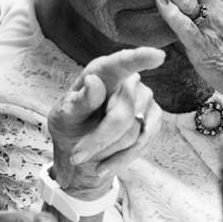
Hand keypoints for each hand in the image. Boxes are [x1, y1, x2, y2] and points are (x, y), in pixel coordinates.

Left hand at [48, 46, 164, 195]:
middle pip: (122, 116)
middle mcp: (128, 82)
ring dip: (107, 151)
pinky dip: (121, 159)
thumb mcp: (64, 116)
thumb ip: (79, 101)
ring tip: (86, 157)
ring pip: (133, 133)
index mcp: (102, 73)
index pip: (121, 64)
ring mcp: (144, 99)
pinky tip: (103, 166)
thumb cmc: (70, 124)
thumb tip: (93, 81)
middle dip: (99, 140)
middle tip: (76, 156)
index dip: (140, 58)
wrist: (79, 149)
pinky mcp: (153, 119)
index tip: (158, 56)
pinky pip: (143, 143)